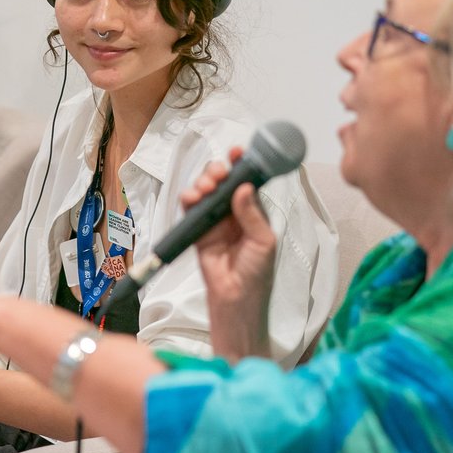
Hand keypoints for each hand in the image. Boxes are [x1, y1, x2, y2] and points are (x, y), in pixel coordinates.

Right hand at [182, 147, 277, 359]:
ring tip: (206, 187)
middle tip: (218, 174)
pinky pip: (191, 209)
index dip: (242, 164)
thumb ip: (251, 214)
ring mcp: (214, 221)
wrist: (237, 301)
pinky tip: (192, 197)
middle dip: (218, 171)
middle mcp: (233, 213)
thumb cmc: (257, 274)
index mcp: (254, 212)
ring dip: (203, 183)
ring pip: (205, 192)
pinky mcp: (198, 231)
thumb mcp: (263, 241)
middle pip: (223, 182)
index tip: (238, 151)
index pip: (247, 182)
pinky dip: (189, 198)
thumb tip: (243, 186)